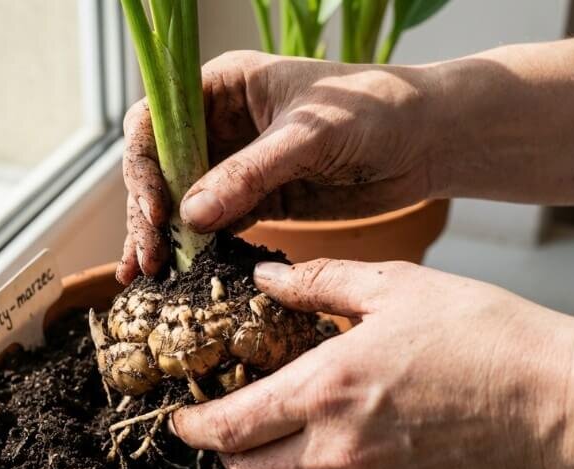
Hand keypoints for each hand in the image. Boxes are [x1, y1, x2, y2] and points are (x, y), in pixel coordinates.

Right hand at [119, 51, 438, 281]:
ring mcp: (239, 165)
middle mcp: (223, 124)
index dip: (144, 166)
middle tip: (147, 259)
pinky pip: (216, 226)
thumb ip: (250, 173)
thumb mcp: (310, 136)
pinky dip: (196, 250)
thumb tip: (190, 214)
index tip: (157, 210)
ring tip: (144, 277)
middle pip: (162, 169)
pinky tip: (178, 276)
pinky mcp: (260, 200)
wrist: (429, 140)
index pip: (156, 122)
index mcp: (224, 87)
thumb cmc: (377, 110)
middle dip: (149, 213)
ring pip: (183, 203)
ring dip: (165, 239)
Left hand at [170, 259, 573, 468]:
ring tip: (286, 422)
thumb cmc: (483, 335)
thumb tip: (269, 280)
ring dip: (272, 462)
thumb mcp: (394, 286)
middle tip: (226, 422)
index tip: (184, 417)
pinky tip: (345, 433)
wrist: (555, 398)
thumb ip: (320, 282)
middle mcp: (337, 445)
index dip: (195, 427)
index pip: (230, 427)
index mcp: (326, 388)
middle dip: (224, 452)